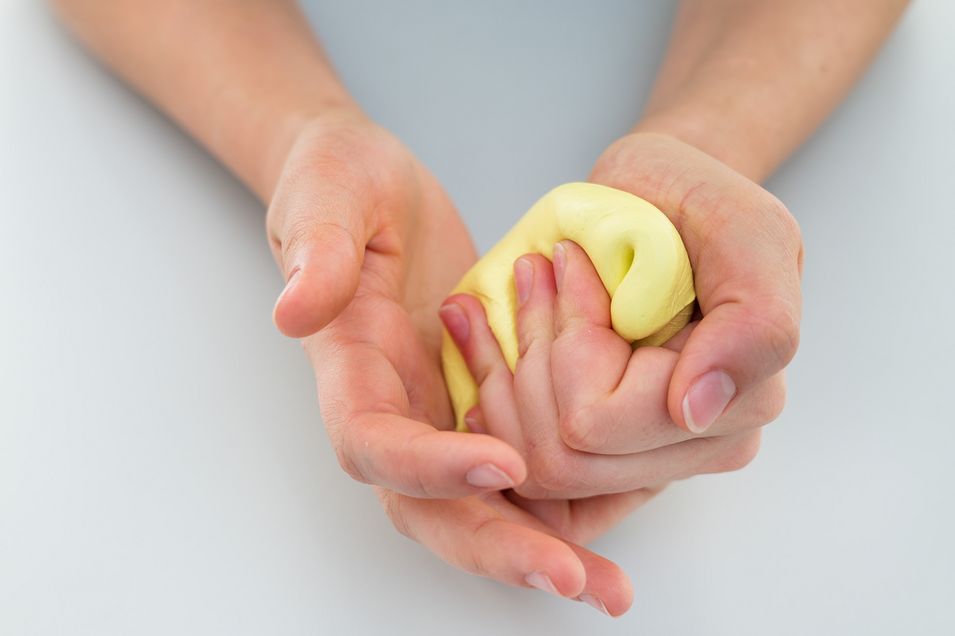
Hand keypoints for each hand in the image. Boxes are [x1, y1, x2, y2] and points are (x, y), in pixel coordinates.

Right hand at [267, 113, 635, 613]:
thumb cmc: (341, 183)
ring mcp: (439, 414)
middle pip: (433, 507)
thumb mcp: (327, 194)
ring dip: (541, 548)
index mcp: (351, 370)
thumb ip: (316, 250)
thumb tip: (296, 311)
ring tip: (607, 586)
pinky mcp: (480, 403)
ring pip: (480, 507)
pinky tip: (613, 524)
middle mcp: (395, 411)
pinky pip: (517, 470)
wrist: (373, 188)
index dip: (429, 465)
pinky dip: (560, 505)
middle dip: (499, 546)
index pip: (375, 442)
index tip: (499, 461)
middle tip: (572, 579)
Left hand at [440, 133, 800, 499]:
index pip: (599, 423)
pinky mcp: (603, 455)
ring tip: (519, 292)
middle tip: (532, 272)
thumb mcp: (744, 231)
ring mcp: (650, 458)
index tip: (568, 261)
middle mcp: (702, 446)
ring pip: (538, 466)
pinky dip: (495, 396)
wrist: (665, 195)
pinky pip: (527, 463)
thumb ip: (754, 323)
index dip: (568, 340)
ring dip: (506, 374)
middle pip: (563, 456)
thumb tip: (693, 411)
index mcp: (742, 403)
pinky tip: (489, 339)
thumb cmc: (700, 200)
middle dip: (532, 354)